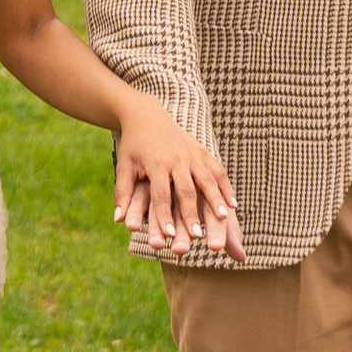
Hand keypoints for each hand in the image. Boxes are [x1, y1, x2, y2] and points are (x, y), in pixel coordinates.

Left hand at [113, 98, 246, 261]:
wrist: (146, 114)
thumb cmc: (133, 145)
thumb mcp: (124, 166)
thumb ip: (122, 192)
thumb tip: (117, 220)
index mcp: (156, 164)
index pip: (160, 194)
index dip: (164, 215)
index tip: (168, 235)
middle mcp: (176, 159)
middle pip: (186, 190)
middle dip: (191, 214)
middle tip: (196, 236)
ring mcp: (192, 154)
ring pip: (206, 180)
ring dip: (215, 200)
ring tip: (222, 218)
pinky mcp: (202, 151)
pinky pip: (217, 170)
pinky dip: (226, 187)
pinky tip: (233, 205)